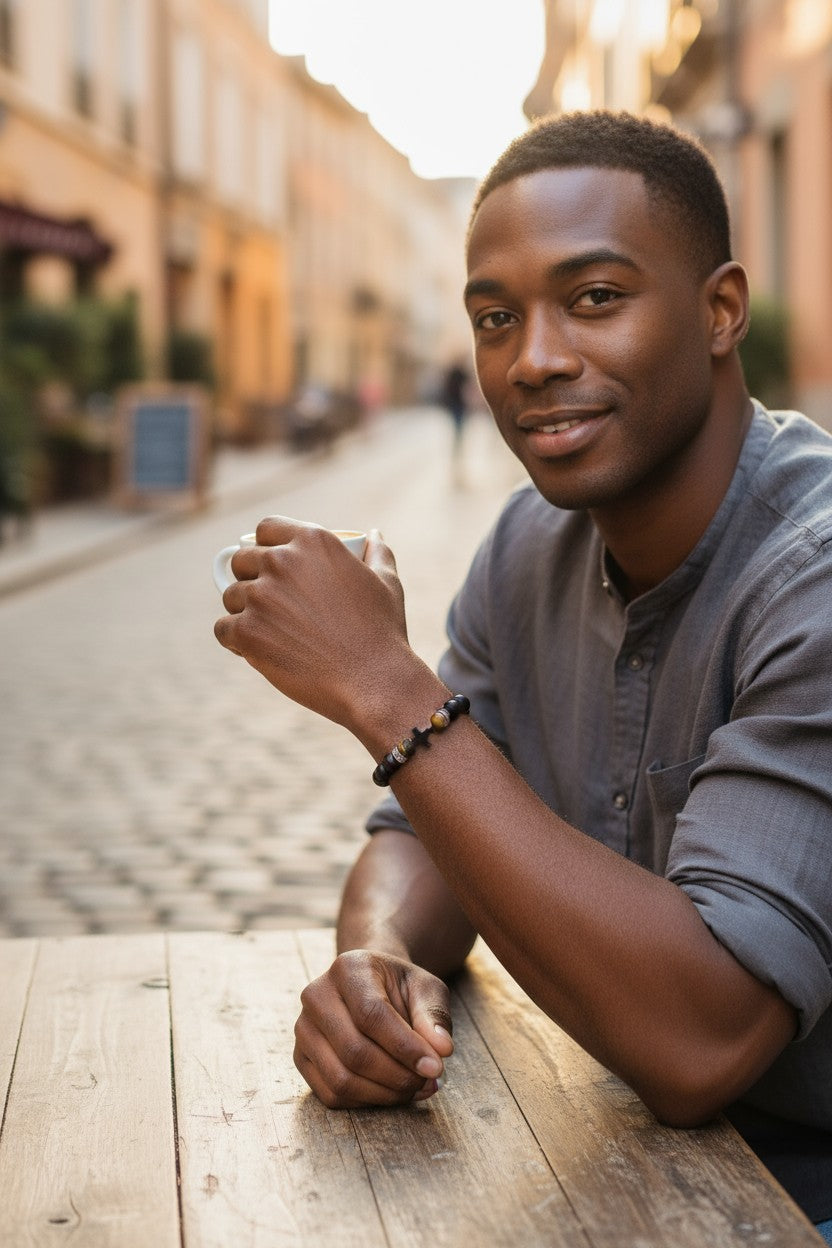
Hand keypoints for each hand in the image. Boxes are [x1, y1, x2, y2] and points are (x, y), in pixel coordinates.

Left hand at [213, 517, 410, 726]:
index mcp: (312, 540)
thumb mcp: (386, 582)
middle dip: (250, 578)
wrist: (373, 680)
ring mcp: (261, 595)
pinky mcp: (247, 630)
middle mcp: (282, 560)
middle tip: (269, 604)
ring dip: (242, 611)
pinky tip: (250, 648)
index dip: (265, 545)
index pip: (266, 528)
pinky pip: (223, 628)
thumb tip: (374, 534)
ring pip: (231, 595)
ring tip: (266, 631)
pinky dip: (234, 640)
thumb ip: (377, 552)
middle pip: (243, 560)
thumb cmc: (382, 633)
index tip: (270, 565)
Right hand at [293, 949, 454, 1108]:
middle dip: (398, 1075)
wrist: (371, 987)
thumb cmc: (400, 989)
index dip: (405, 1047)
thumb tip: (442, 1050)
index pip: (371, 1014)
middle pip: (355, 1051)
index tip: (436, 1067)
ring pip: (342, 1079)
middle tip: (429, 1081)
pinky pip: (331, 1094)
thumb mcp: (426, 989)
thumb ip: (434, 1015)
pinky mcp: (301, 1057)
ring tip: (415, 1088)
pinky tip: (391, 1092)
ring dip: (385, 1094)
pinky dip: (367, 1102)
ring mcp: (304, 1028)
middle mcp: (317, 995)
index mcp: (348, 968)